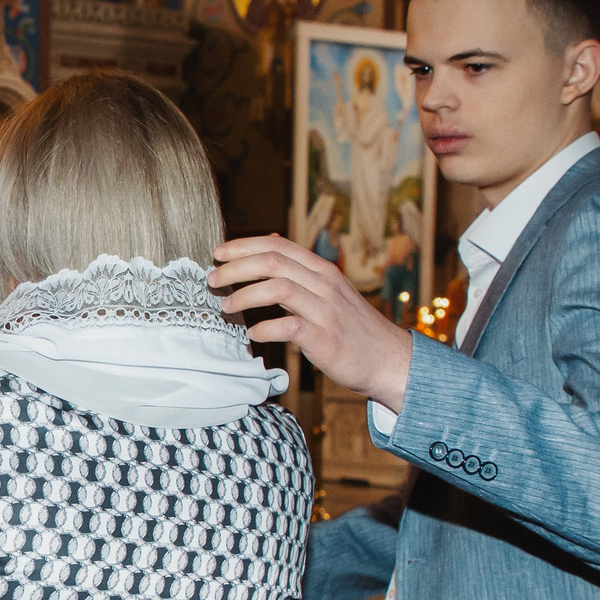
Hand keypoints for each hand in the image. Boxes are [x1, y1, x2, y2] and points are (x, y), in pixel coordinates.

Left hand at [208, 235, 415, 412]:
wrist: (387, 359)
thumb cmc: (350, 326)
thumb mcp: (328, 288)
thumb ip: (300, 267)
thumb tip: (271, 239)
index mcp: (322, 270)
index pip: (278, 245)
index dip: (244, 245)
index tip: (218, 252)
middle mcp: (324, 285)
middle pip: (273, 262)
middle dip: (236, 268)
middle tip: (212, 279)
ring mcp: (326, 311)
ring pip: (279, 289)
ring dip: (245, 296)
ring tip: (226, 306)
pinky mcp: (325, 339)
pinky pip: (290, 327)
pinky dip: (266, 328)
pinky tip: (253, 333)